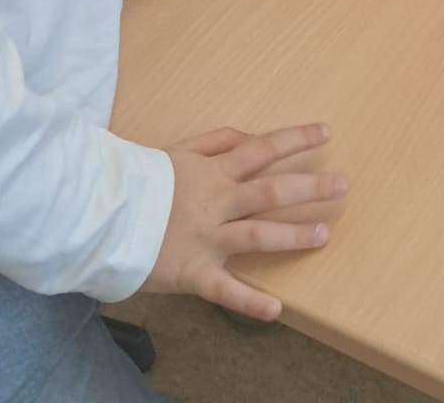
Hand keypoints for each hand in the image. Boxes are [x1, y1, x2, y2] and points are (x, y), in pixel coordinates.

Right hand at [146, 123, 346, 321]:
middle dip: (309, 187)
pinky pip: (224, 289)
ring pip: (257, 234)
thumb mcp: (179, 149)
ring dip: (293, 235)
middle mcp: (217, 201)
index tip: (325, 133)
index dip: (295, 140)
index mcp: (214, 171)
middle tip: (342, 186)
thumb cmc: (140, 180)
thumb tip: (250, 138)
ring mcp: (207, 237)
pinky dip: (249, 301)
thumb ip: (216, 141)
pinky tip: (276, 310)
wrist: (101, 214)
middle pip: (271, 191)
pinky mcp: (193, 271)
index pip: (262, 149)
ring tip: (324, 235)